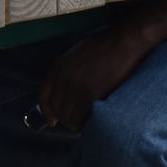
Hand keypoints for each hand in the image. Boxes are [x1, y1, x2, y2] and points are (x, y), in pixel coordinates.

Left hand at [36, 21, 159, 130]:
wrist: (123, 43)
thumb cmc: (104, 46)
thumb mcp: (75, 54)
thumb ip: (66, 71)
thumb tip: (65, 91)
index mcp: (58, 68)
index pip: (44, 97)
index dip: (47, 112)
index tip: (52, 122)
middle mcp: (63, 79)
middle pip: (58, 110)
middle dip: (66, 118)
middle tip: (79, 120)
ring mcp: (76, 88)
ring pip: (69, 117)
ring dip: (77, 123)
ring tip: (88, 121)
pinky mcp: (91, 96)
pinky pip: (83, 119)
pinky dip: (87, 124)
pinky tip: (95, 120)